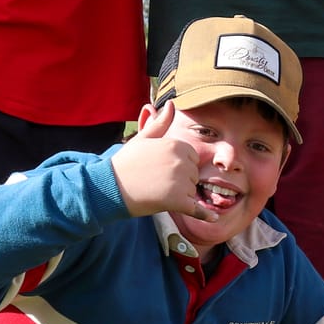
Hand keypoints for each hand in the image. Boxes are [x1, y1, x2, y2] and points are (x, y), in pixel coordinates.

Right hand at [110, 102, 216, 220]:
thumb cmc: (125, 162)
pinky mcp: (177, 201)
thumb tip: (172, 104)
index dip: (178, 166)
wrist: (109, 187)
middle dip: (179, 180)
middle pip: (193, 175)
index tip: (159, 168)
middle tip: (155, 180)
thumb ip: (161, 123)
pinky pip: (196, 209)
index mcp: (176, 144)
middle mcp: (181, 161)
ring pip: (191, 192)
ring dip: (179, 195)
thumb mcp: (143, 139)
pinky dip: (205, 215)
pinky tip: (214, 219)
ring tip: (156, 191)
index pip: (192, 159)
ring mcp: (180, 181)